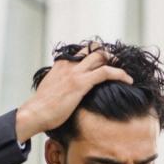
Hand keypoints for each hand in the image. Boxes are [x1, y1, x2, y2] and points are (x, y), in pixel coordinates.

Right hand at [15, 44, 133, 142]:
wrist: (35, 113)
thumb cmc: (42, 108)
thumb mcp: (51, 90)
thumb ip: (61, 85)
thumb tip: (68, 93)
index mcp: (61, 65)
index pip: (82, 52)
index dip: (96, 54)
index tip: (106, 62)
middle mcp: (68, 64)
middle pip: (93, 49)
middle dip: (108, 55)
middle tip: (118, 65)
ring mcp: (75, 72)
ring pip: (101, 56)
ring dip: (116, 61)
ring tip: (126, 72)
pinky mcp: (81, 83)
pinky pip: (105, 72)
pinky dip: (120, 74)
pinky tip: (129, 80)